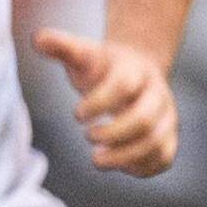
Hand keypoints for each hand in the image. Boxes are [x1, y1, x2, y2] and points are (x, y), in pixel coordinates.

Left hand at [36, 28, 179, 176]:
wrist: (138, 74)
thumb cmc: (104, 68)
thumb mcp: (83, 55)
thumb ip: (61, 46)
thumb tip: (37, 39)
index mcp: (136, 71)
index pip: (123, 86)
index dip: (98, 102)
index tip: (76, 115)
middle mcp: (158, 95)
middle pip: (144, 120)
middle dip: (112, 134)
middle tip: (88, 136)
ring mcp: (167, 118)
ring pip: (156, 143)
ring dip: (124, 156)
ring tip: (97, 159)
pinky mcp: (169, 138)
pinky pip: (164, 159)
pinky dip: (141, 167)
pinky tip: (119, 164)